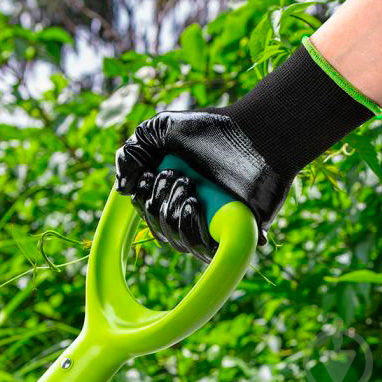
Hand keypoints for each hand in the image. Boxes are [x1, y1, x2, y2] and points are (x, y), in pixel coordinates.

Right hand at [115, 44, 376, 261]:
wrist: (259, 133)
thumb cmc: (213, 128)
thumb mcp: (160, 129)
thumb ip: (131, 153)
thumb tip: (122, 190)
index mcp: (174, 190)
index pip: (148, 212)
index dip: (144, 200)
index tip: (150, 179)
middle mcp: (192, 210)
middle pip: (162, 230)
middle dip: (160, 206)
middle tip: (178, 177)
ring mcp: (214, 225)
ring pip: (181, 244)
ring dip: (176, 219)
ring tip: (190, 191)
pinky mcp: (235, 235)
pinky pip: (209, 253)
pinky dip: (198, 236)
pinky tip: (196, 206)